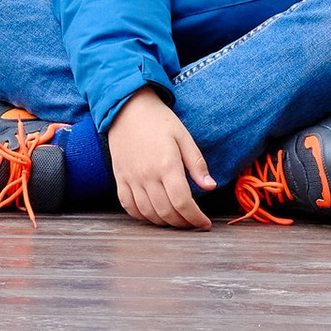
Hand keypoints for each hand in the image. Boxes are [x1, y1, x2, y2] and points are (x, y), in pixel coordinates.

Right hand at [106, 88, 217, 229]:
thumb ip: (197, 164)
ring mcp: (131, 178)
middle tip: (193, 223)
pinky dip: (142, 216)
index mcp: (167, 165)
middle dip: (183, 223)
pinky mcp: (120, 178)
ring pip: (148, 213)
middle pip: (166, 212)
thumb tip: (210, 186)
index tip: (204, 223)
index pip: (183, 203)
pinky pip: (128, 206)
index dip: (196, 218)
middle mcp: (147, 175)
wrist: (126, 107)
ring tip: (176, 220)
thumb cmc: (158, 120)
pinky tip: (153, 214)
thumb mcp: (183, 137)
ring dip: (164, 223)